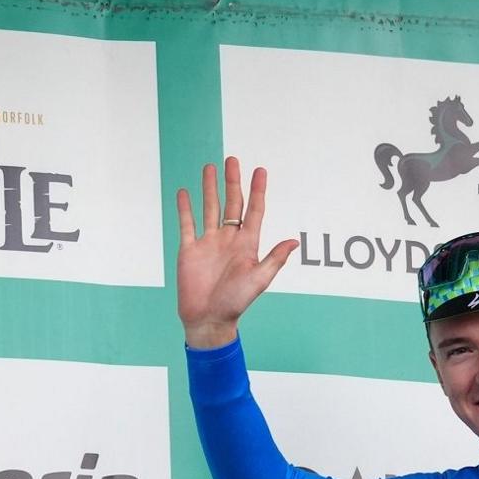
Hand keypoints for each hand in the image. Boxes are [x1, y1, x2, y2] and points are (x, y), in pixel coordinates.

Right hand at [176, 157, 299, 348]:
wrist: (209, 319)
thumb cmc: (236, 302)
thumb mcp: (259, 280)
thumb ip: (274, 259)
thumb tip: (294, 241)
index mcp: (247, 245)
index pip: (254, 211)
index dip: (257, 191)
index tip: (260, 171)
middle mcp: (228, 240)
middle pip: (232, 204)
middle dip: (233, 182)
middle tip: (233, 160)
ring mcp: (209, 243)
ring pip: (210, 209)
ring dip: (210, 189)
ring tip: (210, 168)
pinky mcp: (190, 250)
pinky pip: (187, 224)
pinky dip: (185, 208)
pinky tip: (185, 192)